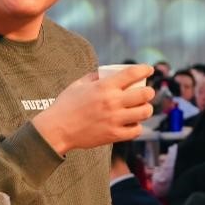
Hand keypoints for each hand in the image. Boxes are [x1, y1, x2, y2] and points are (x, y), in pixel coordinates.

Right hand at [32, 65, 154, 154]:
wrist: (55, 130)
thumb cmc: (65, 105)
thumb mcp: (78, 85)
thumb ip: (95, 77)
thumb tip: (109, 72)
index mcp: (104, 87)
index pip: (132, 73)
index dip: (144, 69)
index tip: (149, 70)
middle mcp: (112, 102)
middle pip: (145, 94)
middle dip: (149, 92)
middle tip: (146, 93)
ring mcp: (114, 119)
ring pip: (145, 112)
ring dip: (145, 109)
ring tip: (140, 109)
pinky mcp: (114, 135)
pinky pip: (137, 130)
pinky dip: (137, 127)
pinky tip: (131, 123)